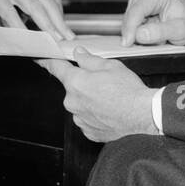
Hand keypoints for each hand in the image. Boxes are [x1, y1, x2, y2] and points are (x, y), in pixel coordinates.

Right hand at [0, 0, 72, 40]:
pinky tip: (24, 38)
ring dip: (47, 26)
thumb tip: (18, 16)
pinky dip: (19, 27)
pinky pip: (11, 14)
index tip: (63, 26)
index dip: (59, 13)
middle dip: (60, 22)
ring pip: (36, 8)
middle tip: (68, 37)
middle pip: (48, 3)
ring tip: (54, 39)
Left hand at [38, 48, 158, 141]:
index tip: (41, 59)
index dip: (48, 61)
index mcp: (75, 82)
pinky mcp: (88, 131)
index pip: (55, 68)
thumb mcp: (110, 65)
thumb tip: (79, 54)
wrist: (143, 116)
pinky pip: (87, 118)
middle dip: (83, 84)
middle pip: (72, 88)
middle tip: (103, 84)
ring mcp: (79, 118)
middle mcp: (72, 102)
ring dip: (90, 100)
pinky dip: (95, 114)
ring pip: (80, 104)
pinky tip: (109, 111)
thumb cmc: (129, 91)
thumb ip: (89, 59)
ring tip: (110, 99)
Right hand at [120, 0, 184, 45]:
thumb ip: (160, 32)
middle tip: (157, 41)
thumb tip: (139, 34)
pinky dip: (138, 33)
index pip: (136, 12)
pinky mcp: (135, 9)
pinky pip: (130, 25)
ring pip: (128, 22)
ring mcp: (139, 0)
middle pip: (130, 17)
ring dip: (138, 34)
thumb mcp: (180, 31)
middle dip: (137, 33)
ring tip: (158, 35)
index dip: (130, 29)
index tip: (127, 43)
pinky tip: (152, 33)